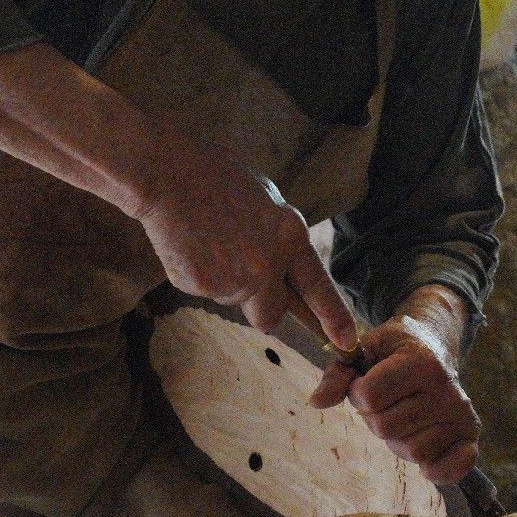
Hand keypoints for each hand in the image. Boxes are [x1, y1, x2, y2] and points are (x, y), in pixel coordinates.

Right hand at [131, 132, 356, 351]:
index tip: (346, 341)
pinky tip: (190, 243)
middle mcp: (267, 265)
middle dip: (259, 307)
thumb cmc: (216, 176)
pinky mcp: (201, 286)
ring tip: (208, 239)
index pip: (318, 288)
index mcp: (289, 237)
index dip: (333, 318)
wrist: (169, 175)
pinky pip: (203, 291)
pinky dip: (197, 275)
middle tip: (241, 277)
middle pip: (269, 315)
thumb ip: (278, 237)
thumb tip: (278, 263)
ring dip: (223, 281)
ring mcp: (233, 280)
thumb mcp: (266, 198)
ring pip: (232, 299)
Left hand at [307, 300, 479, 485]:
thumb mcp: (364, 348)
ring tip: (405, 415)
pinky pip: (449, 470)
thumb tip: (316, 403)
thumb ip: (337, 374)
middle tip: (388, 400)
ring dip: (398, 440)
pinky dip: (434, 469)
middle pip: (385, 427)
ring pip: (411, 451)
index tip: (366, 382)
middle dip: (376, 418)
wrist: (435, 342)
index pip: (368, 397)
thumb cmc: (394, 350)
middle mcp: (446, 389)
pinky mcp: (470, 435)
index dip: (357, 393)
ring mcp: (461, 414)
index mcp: (420, 362)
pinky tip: (428, 452)